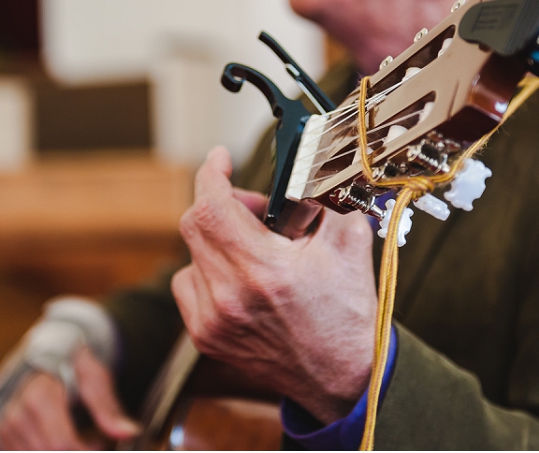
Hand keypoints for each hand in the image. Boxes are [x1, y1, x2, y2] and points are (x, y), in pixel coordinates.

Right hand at [0, 346, 139, 449]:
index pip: (61, 442)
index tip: (101, 446)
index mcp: (38, 394)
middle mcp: (15, 412)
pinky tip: (61, 442)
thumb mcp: (94, 378)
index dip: (85, 450)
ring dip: (59, 452)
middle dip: (76, 451)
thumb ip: (108, 408)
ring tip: (79, 440)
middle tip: (94, 443)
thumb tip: (129, 433)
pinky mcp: (1, 435)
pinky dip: (43, 451)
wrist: (46, 352)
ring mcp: (5, 426)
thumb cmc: (71, 364)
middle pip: (47, 452)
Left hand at [171, 146, 377, 424]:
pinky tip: (241, 280)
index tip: (220, 159)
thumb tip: (302, 176)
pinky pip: (189, 285)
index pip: (212, 205)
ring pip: (192, 255)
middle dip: (222, 203)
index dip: (211, 173)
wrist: (343, 379)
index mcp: (264, 270)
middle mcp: (229, 296)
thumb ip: (323, 201)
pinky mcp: (206, 337)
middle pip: (195, 225)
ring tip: (255, 251)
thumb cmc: (346, 317)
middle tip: (256, 210)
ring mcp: (213, 320)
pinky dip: (209, 272)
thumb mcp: (349, 245)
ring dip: (218, 240)